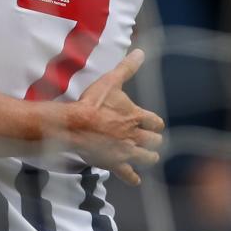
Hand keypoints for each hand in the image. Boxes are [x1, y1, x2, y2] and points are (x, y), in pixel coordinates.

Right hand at [69, 49, 164, 185]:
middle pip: (154, 141)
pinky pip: (128, 174)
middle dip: (153, 140)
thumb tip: (140, 52)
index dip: (154, 122)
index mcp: (136, 116)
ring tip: (148, 156)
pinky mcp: (115, 163)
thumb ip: (127, 68)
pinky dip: (132, 177)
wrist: (76, 124)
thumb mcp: (110, 81)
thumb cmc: (93, 103)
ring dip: (148, 156)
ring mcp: (126, 151)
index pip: (155, 121)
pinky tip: (135, 179)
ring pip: (147, 158)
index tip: (153, 123)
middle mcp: (135, 135)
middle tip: (151, 140)